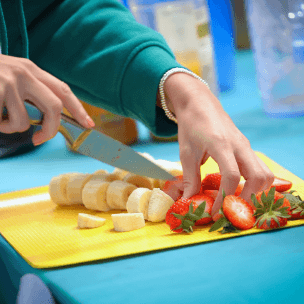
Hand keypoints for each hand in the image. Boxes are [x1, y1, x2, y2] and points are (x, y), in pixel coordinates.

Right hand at [0, 54, 94, 144]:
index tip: (89, 124)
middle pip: (54, 108)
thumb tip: (50, 119)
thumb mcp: (13, 77)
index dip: (79, 109)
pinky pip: (2, 123)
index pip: (64, 90)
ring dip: (10, 128)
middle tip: (39, 138)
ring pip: (23, 122)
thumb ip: (32, 93)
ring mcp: (8, 82)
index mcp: (32, 70)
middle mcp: (24, 73)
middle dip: (51, 129)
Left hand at [162, 72, 274, 218]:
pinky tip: (240, 188)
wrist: (199, 103)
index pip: (231, 176)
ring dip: (256, 191)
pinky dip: (254, 182)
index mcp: (221, 144)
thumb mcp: (186, 153)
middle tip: (232, 210)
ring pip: (265, 173)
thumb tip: (190, 201)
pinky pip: (259, 168)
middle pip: (259, 177)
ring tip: (237, 202)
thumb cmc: (191, 125)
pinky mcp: (246, 147)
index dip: (224, 198)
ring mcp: (246, 145)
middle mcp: (240, 145)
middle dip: (249, 198)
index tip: (214, 212)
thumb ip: (190, 178)